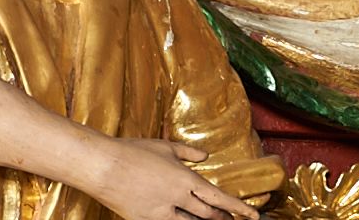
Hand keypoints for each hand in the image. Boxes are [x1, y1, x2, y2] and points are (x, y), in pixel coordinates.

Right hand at [86, 139, 249, 219]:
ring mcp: (160, 214)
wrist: (105, 167)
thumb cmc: (135, 152)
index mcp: (184, 178)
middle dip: (222, 218)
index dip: (237, 208)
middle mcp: (176, 199)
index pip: (218, 197)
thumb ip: (188, 152)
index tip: (252, 215)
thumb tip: (205, 156)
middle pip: (207, 215)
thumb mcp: (166, 147)